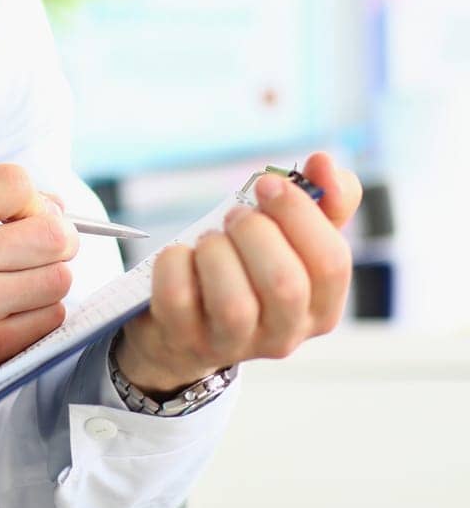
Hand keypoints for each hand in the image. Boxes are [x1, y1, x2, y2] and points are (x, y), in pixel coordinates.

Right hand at [0, 164, 79, 412]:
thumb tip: (56, 207)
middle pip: (55, 235)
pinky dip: (40, 311)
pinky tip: (11, 308)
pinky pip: (50, 318)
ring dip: (48, 277)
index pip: (17, 183)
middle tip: (38, 247)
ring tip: (18, 280)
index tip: (21, 215)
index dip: (31, 197)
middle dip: (56, 237)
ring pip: (60, 279)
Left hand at [115, 152, 362, 395]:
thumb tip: (324, 163)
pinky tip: (179, 255)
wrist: (184, 323)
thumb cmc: (246, 270)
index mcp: (321, 308)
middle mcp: (284, 336)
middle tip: (235, 216)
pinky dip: (174, 262)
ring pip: (233, 303)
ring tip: (209, 240)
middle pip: (284, 284)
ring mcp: (232, 344)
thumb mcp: (288, 237)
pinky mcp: (184, 339)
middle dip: (254, 232)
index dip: (298, 213)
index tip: (267, 184)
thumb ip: (321, 200)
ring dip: (215, 250)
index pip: (332, 263)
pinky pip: (178, 297)